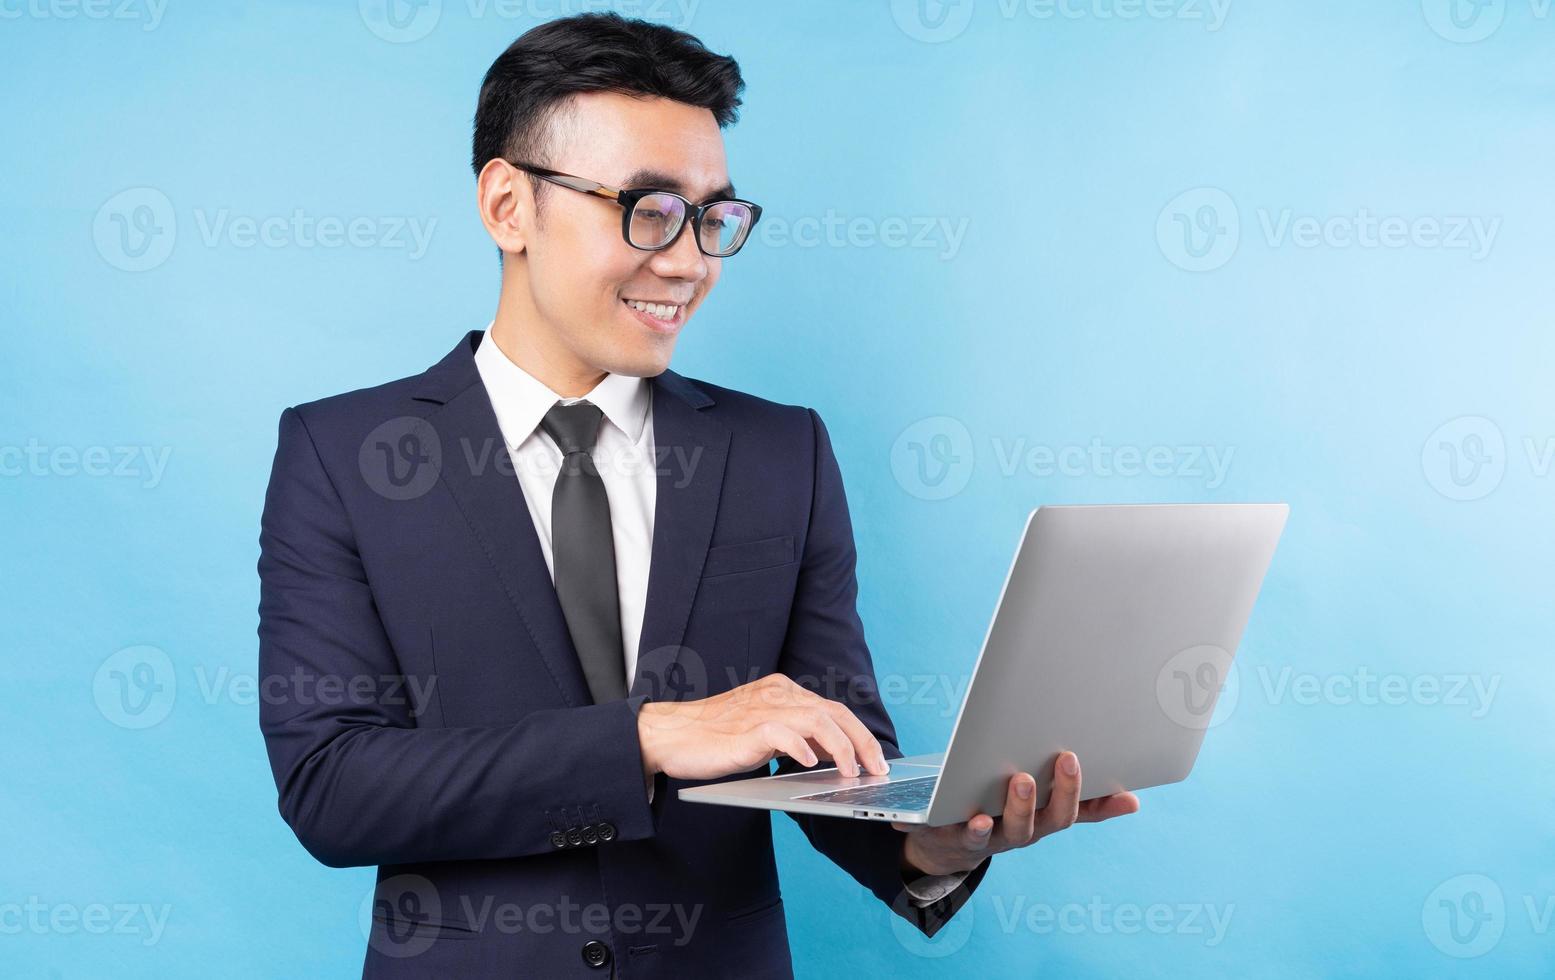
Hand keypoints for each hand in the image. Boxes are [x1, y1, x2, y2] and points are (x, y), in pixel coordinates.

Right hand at [637, 673, 889, 784]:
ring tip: (851, 773)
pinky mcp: (748, 728)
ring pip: (818, 720)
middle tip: (878, 769)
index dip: (859, 734)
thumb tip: (833, 754)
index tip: (876, 759)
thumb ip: (796, 736)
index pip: (833, 709)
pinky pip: (784, 733)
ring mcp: (763, 708)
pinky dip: (802, 749)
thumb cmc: (715, 737)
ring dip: (842, 749)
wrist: (670, 735)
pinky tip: (811, 765)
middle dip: (862, 742)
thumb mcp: (764, 731)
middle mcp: (777, 694)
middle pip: (834, 712)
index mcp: (782, 691)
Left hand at [895, 752, 1139, 876]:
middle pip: (1053, 819)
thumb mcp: (1037, 803)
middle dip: (1064, 791)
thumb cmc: (997, 808)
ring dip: (1022, 807)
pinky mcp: (961, 839)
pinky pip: (972, 838)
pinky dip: (977, 830)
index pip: (1082, 812)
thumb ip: (1076, 798)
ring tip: (1022, 780)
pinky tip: (979, 819)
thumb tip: (1133, 799)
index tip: (1128, 795)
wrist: (945, 843)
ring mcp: (996, 837)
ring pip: (1015, 829)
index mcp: (1045, 817)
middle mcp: (1027, 830)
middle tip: (1068, 759)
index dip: (1105, 806)